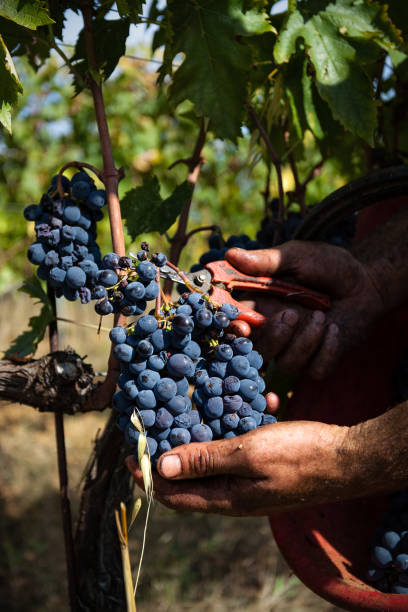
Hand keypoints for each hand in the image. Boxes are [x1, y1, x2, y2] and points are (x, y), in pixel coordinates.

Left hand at [126, 421, 350, 514]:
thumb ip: (205, 460)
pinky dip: (240, 423)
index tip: (131, 451)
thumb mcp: (249, 455)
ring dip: (206, 431)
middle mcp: (234, 492)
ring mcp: (251, 477)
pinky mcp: (266, 462)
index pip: (173, 494)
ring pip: (215, 456)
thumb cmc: (300, 456)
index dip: (148, 475)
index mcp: (226, 497)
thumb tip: (160, 466)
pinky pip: (242, 444)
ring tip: (200, 402)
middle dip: (171, 449)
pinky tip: (254, 399)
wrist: (349, 458)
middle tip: (158, 419)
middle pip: (189, 475)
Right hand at [226, 241, 384, 378]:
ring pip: (287, 364)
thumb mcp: (296, 257)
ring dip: (305, 342)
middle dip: (273, 338)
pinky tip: (335, 329)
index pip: (237, 324)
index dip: (234, 329)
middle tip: (292, 314)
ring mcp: (297, 347)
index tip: (243, 327)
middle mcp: (274, 330)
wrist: (366, 281)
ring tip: (323, 315)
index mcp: (260, 306)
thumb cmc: (327, 265)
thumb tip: (231, 254)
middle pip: (258, 352)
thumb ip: (265, 261)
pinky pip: (316, 370)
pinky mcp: (321, 359)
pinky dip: (326, 351)